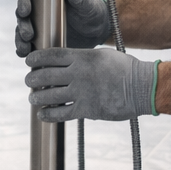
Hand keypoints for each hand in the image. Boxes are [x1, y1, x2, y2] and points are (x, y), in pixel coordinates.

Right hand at [14, 0, 111, 57]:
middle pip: (22, 17)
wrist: (96, 31)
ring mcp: (38, 28)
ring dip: (19, 41)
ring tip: (25, 49)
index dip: (23, 2)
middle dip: (22, 26)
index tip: (26, 11)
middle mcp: (37, 12)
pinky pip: (28, 47)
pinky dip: (24, 52)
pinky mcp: (40, 42)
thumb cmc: (91, 11)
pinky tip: (25, 56)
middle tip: (29, 35)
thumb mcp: (86, 4)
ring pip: (21, 33)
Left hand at [24, 48, 158, 122]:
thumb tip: (67, 60)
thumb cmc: (124, 69)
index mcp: (82, 57)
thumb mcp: (102, 55)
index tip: (28, 61)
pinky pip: (61, 113)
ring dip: (37, 97)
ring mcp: (81, 92)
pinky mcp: (86, 109)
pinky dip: (48, 114)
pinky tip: (42, 114)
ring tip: (33, 97)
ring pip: (50, 95)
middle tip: (29, 80)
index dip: (36, 58)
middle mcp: (78, 73)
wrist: (141, 87)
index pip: (51, 56)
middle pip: (45, 75)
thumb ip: (82, 57)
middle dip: (32, 78)